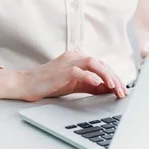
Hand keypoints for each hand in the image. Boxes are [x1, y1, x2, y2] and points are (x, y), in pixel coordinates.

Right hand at [0, 50, 128, 101]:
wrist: (26, 84)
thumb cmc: (49, 84)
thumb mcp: (73, 85)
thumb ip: (90, 85)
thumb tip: (108, 89)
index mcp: (77, 58)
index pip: (101, 65)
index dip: (113, 77)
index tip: (122, 90)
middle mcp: (74, 56)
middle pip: (100, 63)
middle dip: (114, 78)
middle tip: (122, 92)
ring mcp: (68, 61)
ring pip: (92, 63)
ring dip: (106, 75)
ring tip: (114, 87)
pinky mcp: (61, 70)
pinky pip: (79, 71)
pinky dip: (90, 77)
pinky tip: (98, 84)